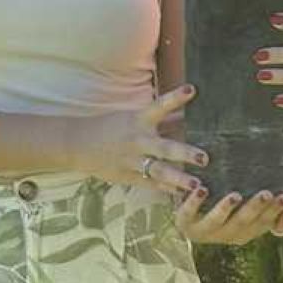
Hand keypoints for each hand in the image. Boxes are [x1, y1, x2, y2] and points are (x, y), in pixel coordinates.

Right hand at [69, 84, 206, 192]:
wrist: (78, 143)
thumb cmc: (110, 126)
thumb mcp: (132, 116)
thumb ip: (156, 116)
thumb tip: (180, 111)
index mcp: (138, 119)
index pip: (160, 105)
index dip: (175, 97)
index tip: (191, 89)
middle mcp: (137, 139)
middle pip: (164, 148)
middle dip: (185, 153)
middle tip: (204, 158)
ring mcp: (132, 160)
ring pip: (158, 171)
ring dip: (179, 179)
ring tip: (197, 184)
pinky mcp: (126, 175)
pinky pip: (149, 183)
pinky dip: (165, 188)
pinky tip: (181, 193)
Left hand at [175, 188, 282, 244]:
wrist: (187, 214)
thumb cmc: (225, 202)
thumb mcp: (248, 203)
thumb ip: (268, 197)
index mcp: (247, 231)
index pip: (266, 222)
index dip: (279, 213)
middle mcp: (228, 234)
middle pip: (244, 223)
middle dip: (256, 209)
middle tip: (268, 193)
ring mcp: (205, 231)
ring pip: (217, 222)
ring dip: (225, 209)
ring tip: (234, 195)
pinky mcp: (184, 222)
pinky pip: (187, 214)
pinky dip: (194, 202)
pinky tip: (201, 188)